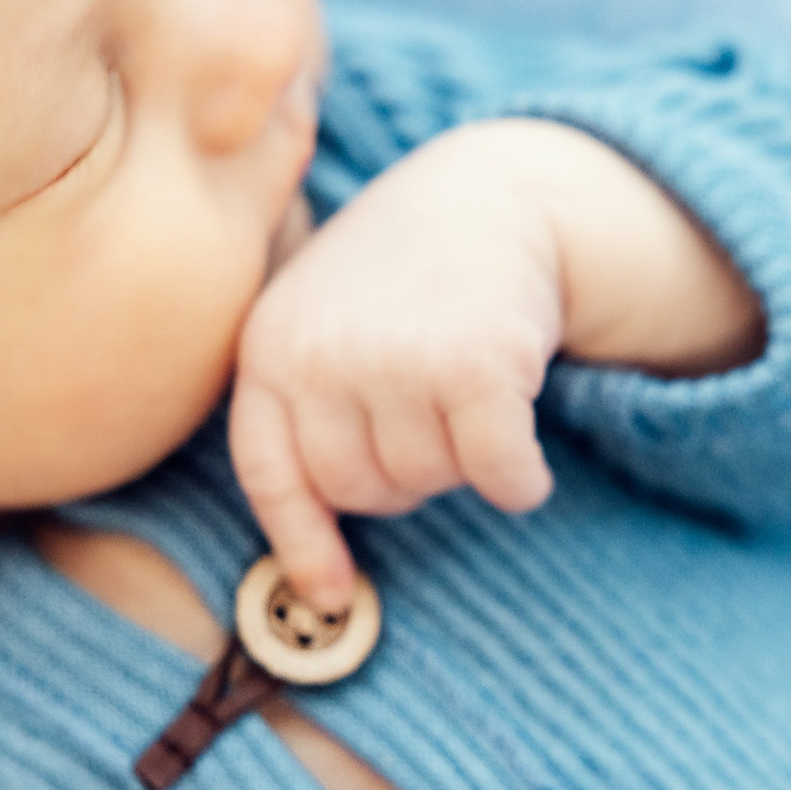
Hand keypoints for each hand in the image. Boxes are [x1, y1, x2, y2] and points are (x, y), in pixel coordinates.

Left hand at [231, 119, 764, 606]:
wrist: (488, 196)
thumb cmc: (395, 284)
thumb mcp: (315, 326)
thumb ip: (301, 417)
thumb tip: (313, 580)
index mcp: (267, 347)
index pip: (271, 472)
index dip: (299, 540)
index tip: (330, 593)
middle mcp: (319, 354)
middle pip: (359, 491)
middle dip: (402, 478)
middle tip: (430, 417)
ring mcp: (393, 358)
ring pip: (429, 482)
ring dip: (459, 461)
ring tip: (462, 390)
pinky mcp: (475, 365)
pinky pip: (498, 476)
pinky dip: (521, 478)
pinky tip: (523, 443)